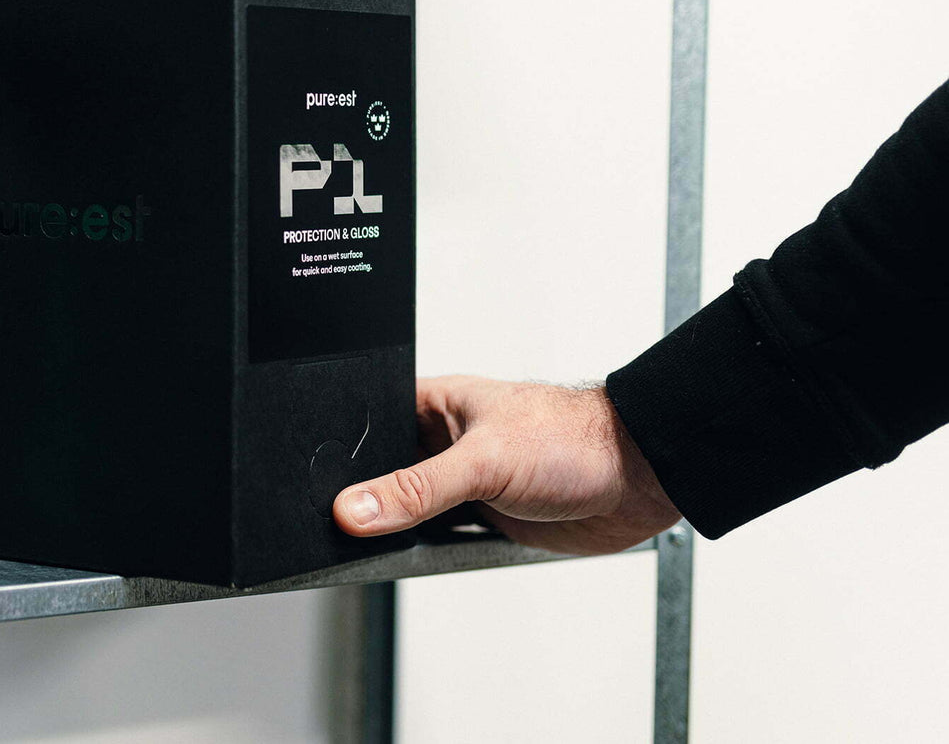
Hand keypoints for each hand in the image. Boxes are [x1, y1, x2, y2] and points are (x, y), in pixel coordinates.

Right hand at [332, 375, 680, 554]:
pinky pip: (439, 541)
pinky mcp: (485, 517)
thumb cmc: (575, 437)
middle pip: (383, 477)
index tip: (319, 492)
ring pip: (410, 514)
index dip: (342, 459)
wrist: (641, 478)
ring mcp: (464, 482)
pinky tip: (426, 556)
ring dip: (403, 531)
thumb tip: (355, 509)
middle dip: (369, 502)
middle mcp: (444, 441)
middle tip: (351, 527)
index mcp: (435, 405)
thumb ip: (416, 489)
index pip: (367, 427)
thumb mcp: (483, 461)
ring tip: (391, 541)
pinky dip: (431, 552)